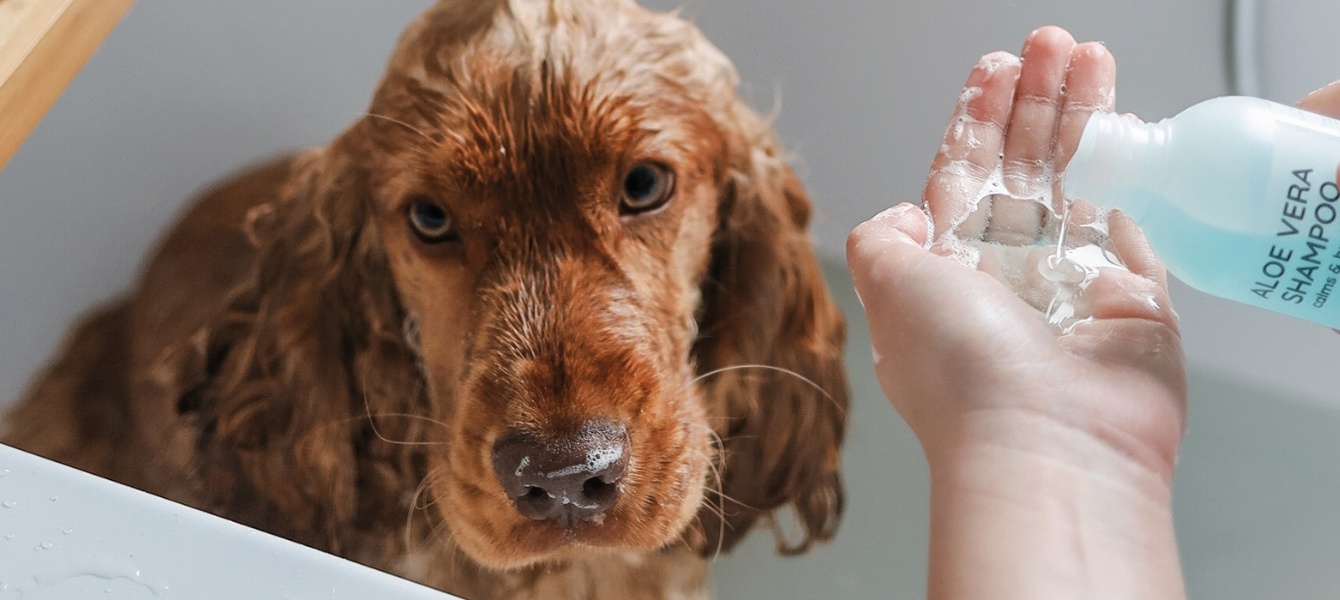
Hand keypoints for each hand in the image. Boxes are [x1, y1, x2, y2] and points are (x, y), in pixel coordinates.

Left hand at [847, 27, 1186, 477]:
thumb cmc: (962, 373)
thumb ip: (881, 239)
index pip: (961, 177)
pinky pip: (1128, 220)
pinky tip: (1118, 120)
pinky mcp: (1132, 299)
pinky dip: (1123, 170)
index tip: (995, 70)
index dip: (976, 120)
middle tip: (1046, 45)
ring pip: (1075, 180)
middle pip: (1021, 167)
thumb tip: (899, 215)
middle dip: (1032, 102)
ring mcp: (1070, 285)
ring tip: (1083, 55)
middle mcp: (1006, 278)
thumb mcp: (888, 286)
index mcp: (946, 274)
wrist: (1048, 442)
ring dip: (1078, 114)